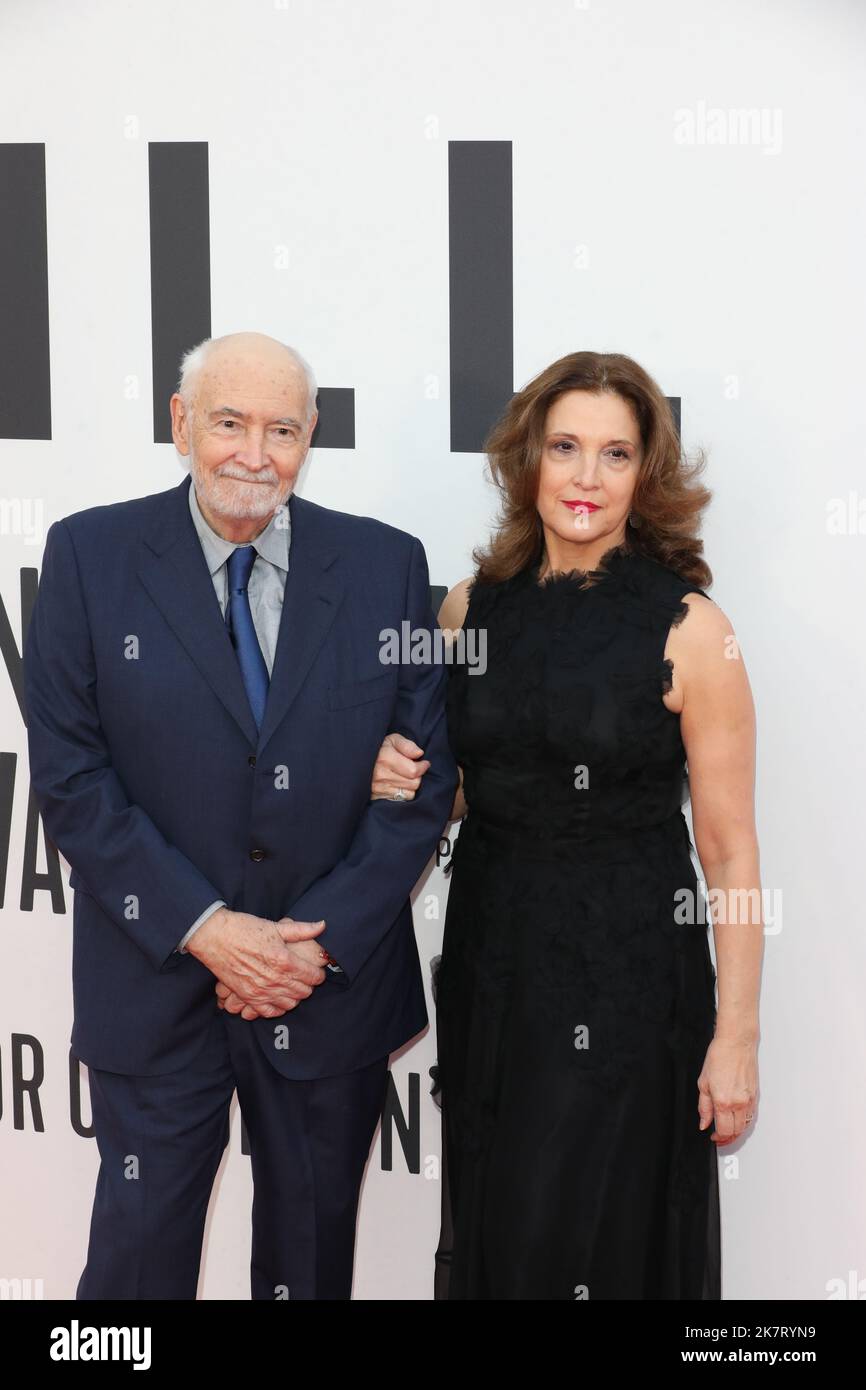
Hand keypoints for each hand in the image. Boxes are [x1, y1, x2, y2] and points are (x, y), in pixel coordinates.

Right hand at [187, 908, 326, 1017]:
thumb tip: (323, 925)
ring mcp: (261, 990)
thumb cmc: (244, 928)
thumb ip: (302, 929)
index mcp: (284, 960)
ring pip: (290, 1003)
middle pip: (304, 992)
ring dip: (295, 996)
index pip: (313, 977)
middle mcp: (275, 979)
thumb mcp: (276, 927)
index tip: (316, 969)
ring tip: (292, 986)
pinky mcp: (248, 997)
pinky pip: (269, 1012)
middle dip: (308, 985)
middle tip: (305, 976)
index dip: (319, 974)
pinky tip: (278, 998)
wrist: (214, 937)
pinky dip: (277, 1008)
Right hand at [370, 732, 429, 801]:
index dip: (423, 767)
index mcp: (385, 758)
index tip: (424, 763)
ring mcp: (378, 788)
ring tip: (405, 776)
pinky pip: (400, 799)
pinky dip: (403, 793)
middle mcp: (381, 775)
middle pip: (414, 783)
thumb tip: (419, 754)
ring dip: (411, 785)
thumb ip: (406, 745)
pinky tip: (398, 784)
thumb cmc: (377, 749)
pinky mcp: (377, 797)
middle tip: (413, 769)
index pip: (414, 770)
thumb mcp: (391, 740)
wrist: (356, 761)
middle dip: (417, 776)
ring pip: (409, 793)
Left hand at [697, 1036, 758, 1144]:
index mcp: (723, 1101)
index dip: (718, 1138)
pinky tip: (737, 1120)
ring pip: (745, 1126)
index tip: (713, 1137)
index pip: (724, 1130)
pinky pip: (751, 1115)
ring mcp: (749, 1099)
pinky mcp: (755, 1095)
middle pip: (737, 1131)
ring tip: (727, 1130)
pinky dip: (744, 1122)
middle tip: (719, 1137)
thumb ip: (704, 1107)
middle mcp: (739, 1103)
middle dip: (727, 1138)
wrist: (736, 1043)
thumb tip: (704, 1123)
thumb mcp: (703, 1083)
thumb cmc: (719, 1057)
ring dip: (737, 1131)